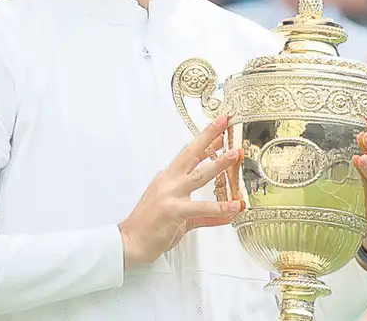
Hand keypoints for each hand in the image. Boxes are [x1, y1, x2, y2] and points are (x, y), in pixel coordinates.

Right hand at [119, 117, 245, 267]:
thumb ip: (205, 214)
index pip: (189, 154)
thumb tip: (225, 214)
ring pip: (199, 175)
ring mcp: (170, 195)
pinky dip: (220, 208)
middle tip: (224, 123)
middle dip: (208, 137)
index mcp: (168, 179)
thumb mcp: (180, 216)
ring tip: (234, 155)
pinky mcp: (173, 211)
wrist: (131, 242)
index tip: (219, 128)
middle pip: (191, 153)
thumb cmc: (150, 227)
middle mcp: (169, 182)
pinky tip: (235, 206)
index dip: (204, 140)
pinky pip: (202, 209)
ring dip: (218, 164)